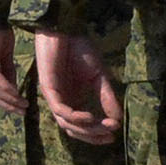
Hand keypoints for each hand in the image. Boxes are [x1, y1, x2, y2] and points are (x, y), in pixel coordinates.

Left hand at [0, 28, 27, 111]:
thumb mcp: (3, 52)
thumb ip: (6, 70)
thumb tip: (12, 87)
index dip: (1, 102)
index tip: (15, 108)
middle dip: (6, 105)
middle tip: (20, 112)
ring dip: (9, 99)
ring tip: (22, 105)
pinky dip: (7, 89)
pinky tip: (17, 94)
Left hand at [37, 30, 122, 146]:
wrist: (66, 29)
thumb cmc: (80, 49)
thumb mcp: (99, 77)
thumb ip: (106, 98)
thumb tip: (117, 121)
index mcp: (73, 100)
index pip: (82, 126)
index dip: (96, 133)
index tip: (114, 134)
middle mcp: (62, 102)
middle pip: (74, 129)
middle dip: (92, 135)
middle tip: (110, 135)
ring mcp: (54, 96)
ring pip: (66, 123)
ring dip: (85, 128)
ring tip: (103, 126)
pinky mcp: (48, 88)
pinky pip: (60, 109)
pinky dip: (74, 116)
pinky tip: (90, 117)